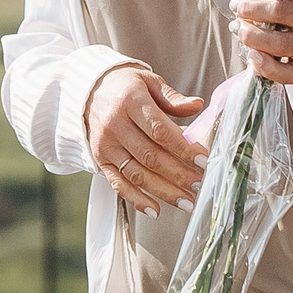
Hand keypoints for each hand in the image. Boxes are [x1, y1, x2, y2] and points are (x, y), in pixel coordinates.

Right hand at [84, 66, 207, 215]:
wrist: (88, 91)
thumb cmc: (125, 87)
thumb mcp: (148, 82)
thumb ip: (172, 98)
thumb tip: (198, 105)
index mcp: (130, 101)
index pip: (160, 130)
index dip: (183, 148)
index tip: (203, 159)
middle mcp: (115, 125)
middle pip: (150, 156)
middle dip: (178, 174)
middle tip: (200, 183)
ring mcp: (106, 145)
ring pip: (137, 174)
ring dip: (164, 191)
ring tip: (187, 201)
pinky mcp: (100, 160)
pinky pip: (118, 184)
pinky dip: (137, 200)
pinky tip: (155, 210)